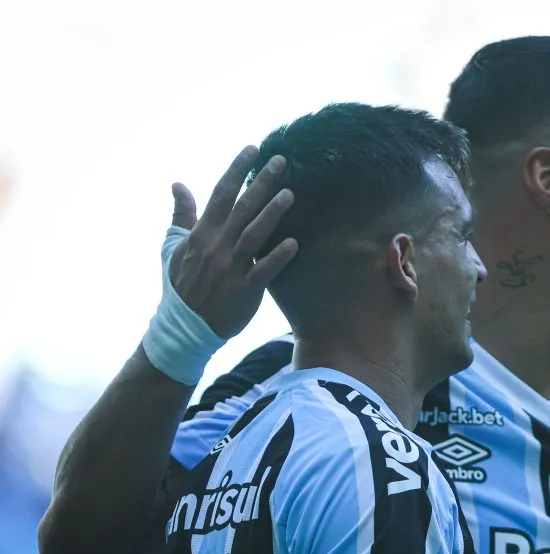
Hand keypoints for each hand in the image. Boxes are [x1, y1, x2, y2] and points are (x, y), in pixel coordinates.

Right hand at [166, 146, 297, 338]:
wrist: (184, 326)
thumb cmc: (180, 284)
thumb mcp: (173, 247)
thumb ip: (181, 214)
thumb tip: (178, 183)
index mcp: (201, 233)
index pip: (221, 193)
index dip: (237, 170)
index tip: (253, 149)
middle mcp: (217, 246)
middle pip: (242, 207)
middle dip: (261, 182)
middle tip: (281, 160)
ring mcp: (231, 268)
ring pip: (254, 234)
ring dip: (272, 213)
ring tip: (290, 193)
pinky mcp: (245, 290)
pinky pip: (264, 270)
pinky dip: (278, 257)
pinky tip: (294, 243)